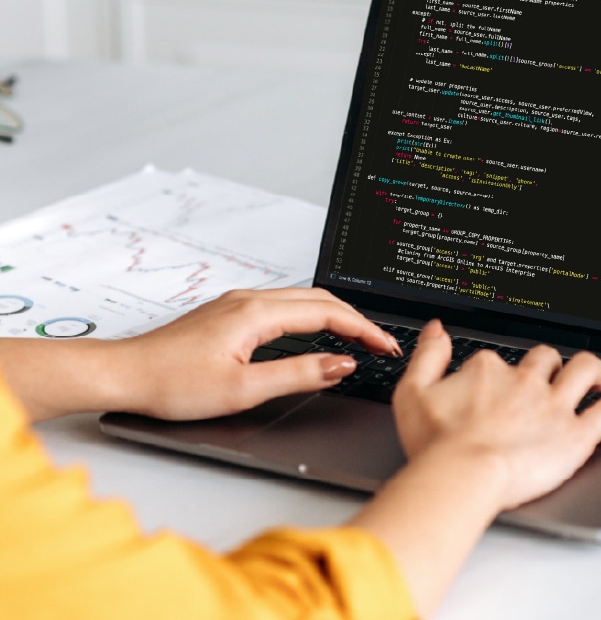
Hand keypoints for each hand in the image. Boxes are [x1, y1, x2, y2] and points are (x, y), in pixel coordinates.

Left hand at [112, 287, 398, 420]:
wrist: (126, 374)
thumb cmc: (173, 383)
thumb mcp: (243, 389)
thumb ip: (299, 374)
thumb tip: (341, 364)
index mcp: (256, 312)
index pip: (327, 313)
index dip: (363, 329)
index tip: (386, 345)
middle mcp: (248, 298)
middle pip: (318, 298)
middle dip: (355, 318)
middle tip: (380, 343)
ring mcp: (237, 302)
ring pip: (301, 299)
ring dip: (333, 315)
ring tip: (357, 338)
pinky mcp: (228, 312)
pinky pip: (282, 305)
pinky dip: (310, 317)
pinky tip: (314, 333)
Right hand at [393, 319, 600, 510]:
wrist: (461, 476)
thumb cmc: (435, 443)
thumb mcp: (412, 391)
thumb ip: (427, 355)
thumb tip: (436, 329)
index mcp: (487, 369)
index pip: (495, 360)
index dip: (492, 374)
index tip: (488, 389)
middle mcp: (524, 381)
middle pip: (543, 359)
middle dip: (546, 364)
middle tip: (546, 377)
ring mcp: (552, 406)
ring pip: (582, 371)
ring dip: (591, 369)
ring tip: (595, 376)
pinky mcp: (575, 435)